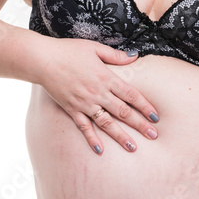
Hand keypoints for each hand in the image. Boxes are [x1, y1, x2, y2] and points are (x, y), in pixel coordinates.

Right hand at [36, 38, 159, 154]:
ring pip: (107, 123)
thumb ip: (116, 55)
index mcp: (106, 78)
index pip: (131, 95)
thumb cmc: (69, 51)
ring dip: (120, 136)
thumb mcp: (95, 48)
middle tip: (153, 136)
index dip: (145, 106)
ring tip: (132, 148)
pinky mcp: (72, 110)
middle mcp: (98, 93)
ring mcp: (85, 104)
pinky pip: (84, 127)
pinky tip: (100, 151)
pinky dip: (92, 139)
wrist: (43, 60)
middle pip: (123, 112)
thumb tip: (135, 56)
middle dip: (140, 124)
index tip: (156, 117)